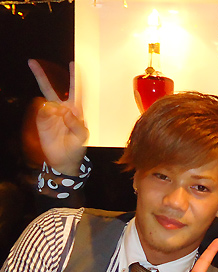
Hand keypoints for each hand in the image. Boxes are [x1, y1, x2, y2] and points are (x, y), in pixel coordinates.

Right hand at [28, 59, 87, 174]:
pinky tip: (51, 119)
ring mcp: (50, 114)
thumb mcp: (82, 137)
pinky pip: (41, 113)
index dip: (74, 77)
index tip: (73, 63)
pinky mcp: (41, 122)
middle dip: (41, 75)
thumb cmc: (77, 147)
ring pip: (45, 100)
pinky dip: (45, 114)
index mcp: (75, 110)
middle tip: (31, 62)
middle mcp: (62, 108)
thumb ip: (76, 123)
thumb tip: (65, 110)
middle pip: (51, 88)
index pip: (75, 90)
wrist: (64, 160)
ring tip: (59, 118)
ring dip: (51, 106)